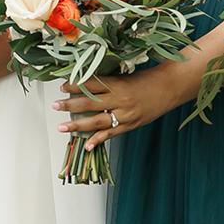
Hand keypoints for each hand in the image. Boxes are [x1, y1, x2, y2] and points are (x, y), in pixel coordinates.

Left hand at [55, 63, 183, 152]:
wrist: (169, 88)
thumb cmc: (147, 79)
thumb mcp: (125, 77)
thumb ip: (107, 83)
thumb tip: (86, 85)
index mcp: (117, 84)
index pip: (91, 84)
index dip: (75, 85)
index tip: (62, 86)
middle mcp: (119, 99)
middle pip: (89, 103)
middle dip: (69, 104)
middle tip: (55, 105)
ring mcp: (124, 114)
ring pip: (96, 121)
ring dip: (77, 125)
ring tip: (62, 127)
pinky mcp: (130, 125)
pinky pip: (111, 134)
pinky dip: (98, 140)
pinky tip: (86, 146)